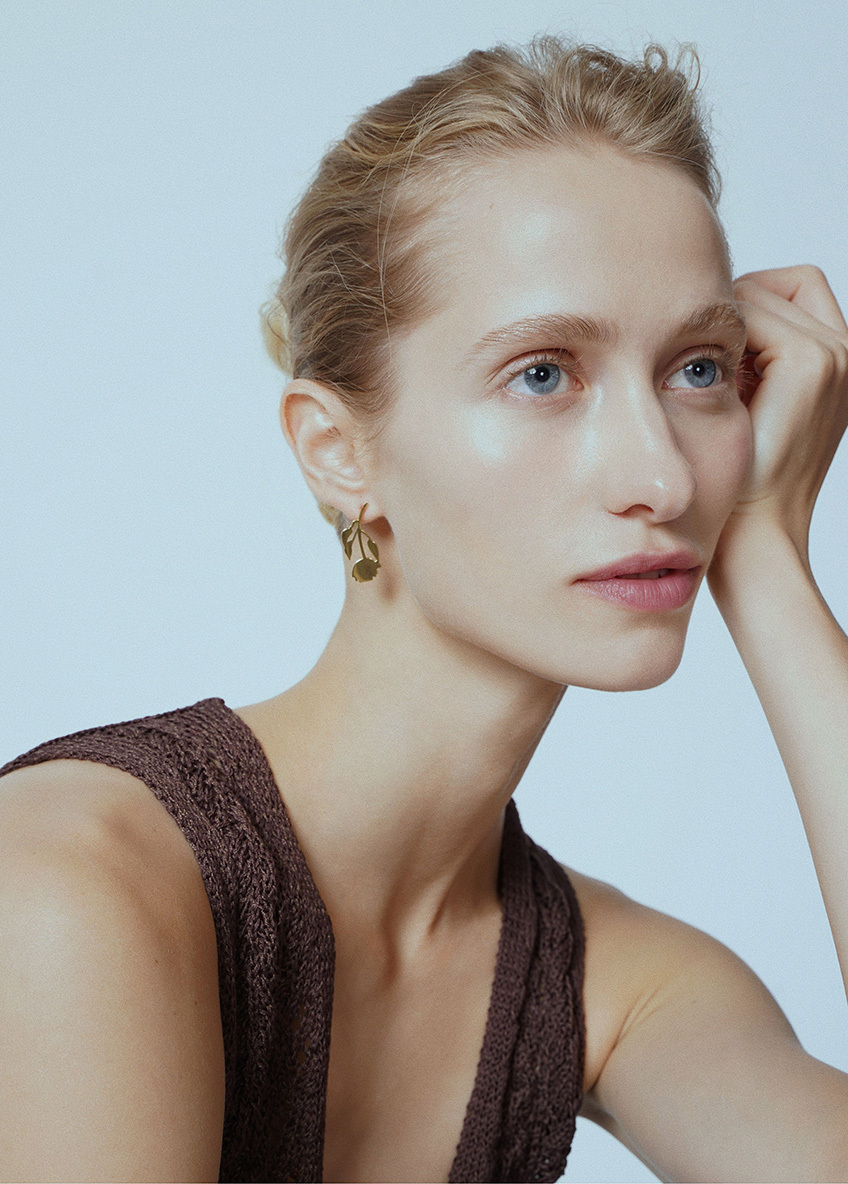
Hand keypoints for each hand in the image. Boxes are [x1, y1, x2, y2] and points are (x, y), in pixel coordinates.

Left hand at [708, 265, 847, 588]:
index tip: (712, 360)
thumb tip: (706, 317)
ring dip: (726, 327)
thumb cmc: (740, 483)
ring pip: (763, 290)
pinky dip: (723, 338)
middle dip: (736, 313)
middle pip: (778, 282)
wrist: (756, 536)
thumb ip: (746, 360)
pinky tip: (709, 380)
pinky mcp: (812, 363)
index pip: (788, 291)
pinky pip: (752, 311)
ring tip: (709, 379)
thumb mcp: (747, 408)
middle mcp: (845, 354)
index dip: (744, 314)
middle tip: (707, 367)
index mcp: (834, 365)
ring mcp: (835, 355)